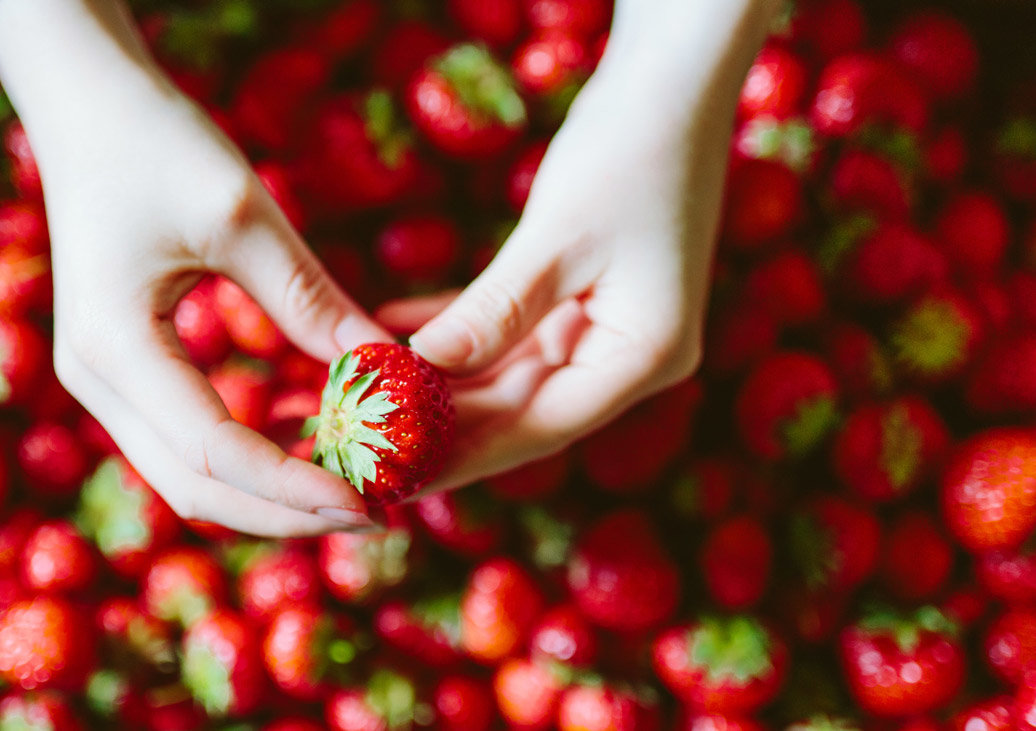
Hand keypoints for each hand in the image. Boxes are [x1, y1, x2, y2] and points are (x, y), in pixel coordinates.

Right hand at [0, 0, 391, 534]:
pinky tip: (307, 452)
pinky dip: (247, 460)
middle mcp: (93, 381)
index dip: (295, 487)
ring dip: (268, 494)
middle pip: (195, 488)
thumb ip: (310, 302)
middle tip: (376, 512)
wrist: (83, 99)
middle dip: (286, 511)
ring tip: (351, 493)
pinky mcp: (122, 366)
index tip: (372, 498)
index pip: (215, 453)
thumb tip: (387, 372)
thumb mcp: (243, 217)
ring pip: (188, 475)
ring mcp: (101, 379)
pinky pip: (186, 439)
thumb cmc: (154, 141)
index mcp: (113, 349)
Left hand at [381, 0, 779, 492]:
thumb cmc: (629, 152)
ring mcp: (606, 329)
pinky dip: (456, 332)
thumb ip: (492, 313)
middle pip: (522, 410)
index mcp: (645, 357)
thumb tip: (419, 369)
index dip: (463, 455)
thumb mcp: (556, 239)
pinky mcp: (582, 299)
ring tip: (366, 390)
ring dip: (440, 381)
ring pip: (508, 376)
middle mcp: (630, 357)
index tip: (394, 474)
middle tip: (364, 439)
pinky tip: (392, 330)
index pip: (540, 427)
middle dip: (442, 424)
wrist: (672, 82)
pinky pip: (508, 332)